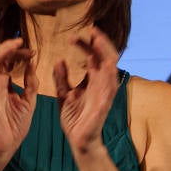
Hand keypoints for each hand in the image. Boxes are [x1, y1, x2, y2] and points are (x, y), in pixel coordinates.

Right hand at [0, 37, 35, 157]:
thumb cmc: (16, 125)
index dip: (19, 54)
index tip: (33, 52)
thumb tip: (32, 64)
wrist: (7, 145)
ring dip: (0, 51)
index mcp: (4, 85)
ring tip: (13, 43)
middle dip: (11, 49)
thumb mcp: (29, 100)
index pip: (8, 62)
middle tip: (23, 43)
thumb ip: (31, 83)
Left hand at [55, 25, 120, 154]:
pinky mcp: (106, 101)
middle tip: (91, 30)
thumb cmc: (74, 118)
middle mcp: (101, 82)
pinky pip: (111, 83)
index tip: (73, 36)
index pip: (92, 56)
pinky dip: (109, 71)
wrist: (78, 140)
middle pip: (106, 55)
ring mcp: (105, 91)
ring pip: (111, 65)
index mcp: (92, 80)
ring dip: (106, 51)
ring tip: (97, 39)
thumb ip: (61, 78)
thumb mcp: (63, 94)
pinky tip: (105, 61)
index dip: (85, 44)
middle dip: (100, 42)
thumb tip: (59, 60)